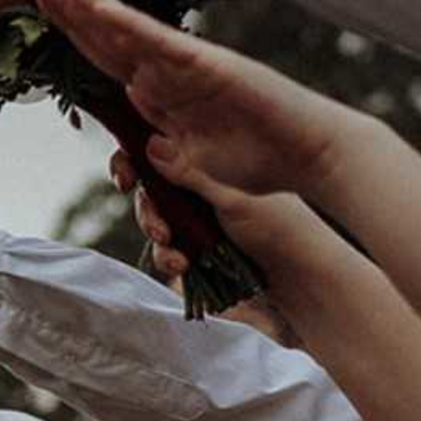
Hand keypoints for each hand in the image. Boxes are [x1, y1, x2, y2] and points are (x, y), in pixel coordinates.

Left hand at [38, 0, 351, 207]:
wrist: (310, 156)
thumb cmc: (262, 160)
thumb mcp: (200, 169)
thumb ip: (172, 159)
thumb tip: (149, 149)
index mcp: (165, 94)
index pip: (109, 60)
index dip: (75, 36)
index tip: (42, 14)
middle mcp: (172, 71)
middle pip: (108, 36)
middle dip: (69, 8)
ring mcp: (188, 65)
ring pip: (127, 31)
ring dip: (89, 5)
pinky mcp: (208, 66)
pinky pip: (158, 44)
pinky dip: (128, 26)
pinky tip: (98, 8)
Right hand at [110, 151, 304, 344]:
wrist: (295, 274)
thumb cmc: (276, 224)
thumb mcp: (230, 194)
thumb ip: (190, 172)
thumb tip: (150, 146)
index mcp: (206, 159)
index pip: (158, 150)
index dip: (134, 160)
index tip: (125, 177)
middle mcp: (195, 186)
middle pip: (149, 189)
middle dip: (145, 207)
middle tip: (152, 219)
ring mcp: (192, 219)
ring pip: (153, 222)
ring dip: (157, 235)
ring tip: (176, 253)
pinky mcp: (192, 250)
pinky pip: (165, 252)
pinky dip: (168, 258)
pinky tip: (182, 265)